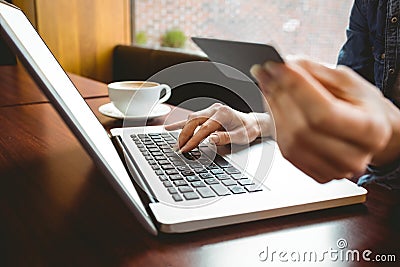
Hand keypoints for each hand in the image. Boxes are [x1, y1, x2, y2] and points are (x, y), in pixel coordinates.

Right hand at [164, 103, 272, 151]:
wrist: (253, 123)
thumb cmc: (248, 129)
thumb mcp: (241, 136)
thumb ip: (225, 137)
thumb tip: (210, 139)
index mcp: (223, 113)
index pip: (204, 128)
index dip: (193, 140)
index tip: (186, 149)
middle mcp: (215, 109)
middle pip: (193, 122)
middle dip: (184, 136)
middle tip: (178, 149)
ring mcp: (210, 110)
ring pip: (191, 119)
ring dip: (182, 132)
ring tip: (175, 144)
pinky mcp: (208, 114)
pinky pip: (192, 119)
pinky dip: (181, 124)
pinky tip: (170, 128)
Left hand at [250, 58, 397, 182]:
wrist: (370, 131)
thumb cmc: (361, 105)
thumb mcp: (347, 80)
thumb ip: (316, 72)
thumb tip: (288, 65)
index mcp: (370, 130)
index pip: (323, 112)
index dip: (295, 88)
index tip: (276, 67)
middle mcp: (353, 156)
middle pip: (303, 129)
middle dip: (279, 96)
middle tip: (265, 74)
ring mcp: (334, 170)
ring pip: (290, 142)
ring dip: (273, 110)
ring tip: (267, 87)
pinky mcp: (317, 175)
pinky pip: (287, 151)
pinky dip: (275, 126)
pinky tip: (273, 106)